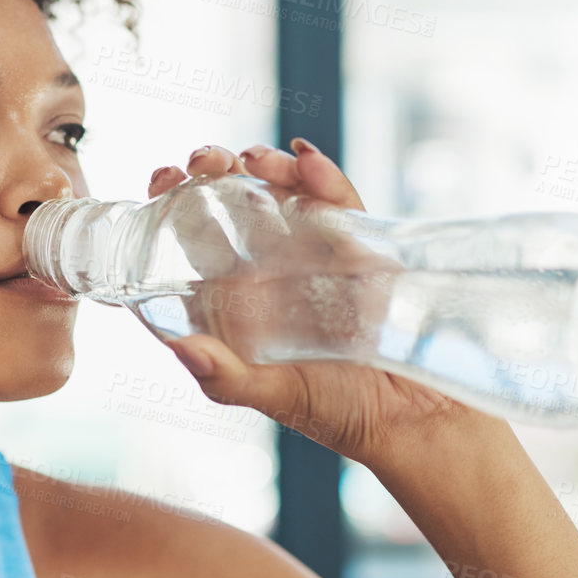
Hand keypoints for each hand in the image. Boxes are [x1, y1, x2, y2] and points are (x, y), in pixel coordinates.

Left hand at [147, 138, 467, 470]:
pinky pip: (339, 203)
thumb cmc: (338, 413)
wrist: (415, 418)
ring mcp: (316, 255)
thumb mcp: (274, 396)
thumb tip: (183, 349)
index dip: (173, 204)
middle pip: (232, 205)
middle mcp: (271, 273)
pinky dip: (323, 178)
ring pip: (283, 193)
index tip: (162, 178)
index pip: (194, 241)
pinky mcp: (362, 249)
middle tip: (206, 160)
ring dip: (265, 165)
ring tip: (253, 158)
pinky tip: (307, 164)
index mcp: (237, 302)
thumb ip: (227, 378)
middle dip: (214, 171)